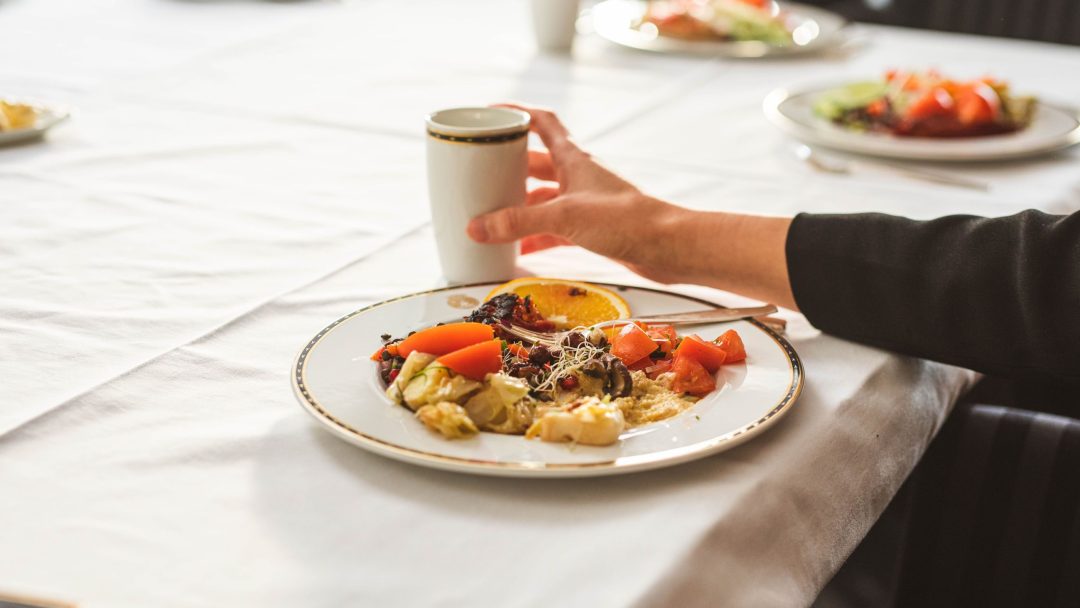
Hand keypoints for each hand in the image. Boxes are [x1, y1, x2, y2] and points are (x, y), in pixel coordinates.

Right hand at [466, 104, 698, 284]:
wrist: (669, 246)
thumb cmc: (625, 219)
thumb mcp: (564, 216)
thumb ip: (519, 222)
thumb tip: (476, 227)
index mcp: (573, 158)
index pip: (542, 122)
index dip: (516, 113)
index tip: (490, 113)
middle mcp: (578, 175)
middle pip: (536, 163)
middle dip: (508, 169)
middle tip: (479, 176)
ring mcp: (585, 202)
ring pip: (543, 199)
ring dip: (520, 207)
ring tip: (490, 217)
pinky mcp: (592, 228)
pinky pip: (554, 228)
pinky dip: (535, 236)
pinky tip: (517, 250)